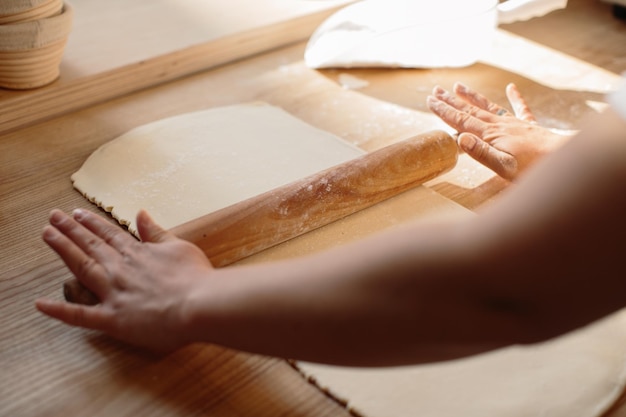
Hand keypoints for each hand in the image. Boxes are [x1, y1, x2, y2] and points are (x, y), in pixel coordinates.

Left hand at [36, 209, 213, 351]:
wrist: (201, 304)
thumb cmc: (196, 277)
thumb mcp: (178, 246)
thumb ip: (156, 232)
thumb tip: (141, 214)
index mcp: (138, 253)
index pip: (110, 234)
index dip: (92, 223)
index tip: (77, 212)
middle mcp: (121, 268)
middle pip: (91, 245)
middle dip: (70, 229)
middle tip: (53, 216)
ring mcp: (114, 292)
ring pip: (82, 267)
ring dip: (63, 250)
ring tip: (47, 235)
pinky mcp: (112, 318)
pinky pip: (81, 315)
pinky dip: (59, 311)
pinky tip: (40, 304)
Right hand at [427, 83, 571, 180]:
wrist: (563, 159)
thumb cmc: (533, 168)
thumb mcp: (503, 166)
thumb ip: (481, 152)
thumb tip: (459, 138)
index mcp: (491, 135)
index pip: (462, 121)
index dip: (444, 111)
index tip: (430, 101)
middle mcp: (500, 125)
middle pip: (470, 110)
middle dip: (451, 101)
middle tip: (436, 90)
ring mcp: (515, 124)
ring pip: (488, 106)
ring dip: (472, 96)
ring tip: (458, 85)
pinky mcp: (530, 126)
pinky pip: (521, 108)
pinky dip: (515, 97)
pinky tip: (511, 87)